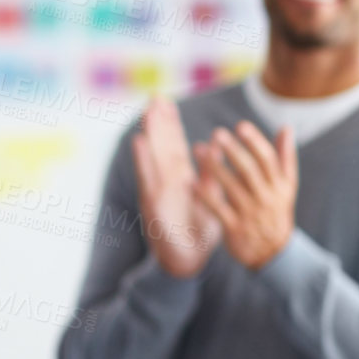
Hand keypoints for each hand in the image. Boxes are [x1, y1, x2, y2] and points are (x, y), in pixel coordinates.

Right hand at [132, 98, 221, 277]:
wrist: (188, 261)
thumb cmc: (198, 230)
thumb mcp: (210, 196)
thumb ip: (211, 172)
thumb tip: (218, 146)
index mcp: (180, 178)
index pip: (173, 145)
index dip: (170, 124)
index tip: (165, 102)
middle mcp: (166, 181)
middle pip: (160, 146)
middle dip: (157, 122)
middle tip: (153, 97)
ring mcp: (157, 191)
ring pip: (153, 156)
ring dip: (149, 133)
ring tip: (147, 112)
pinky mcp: (153, 203)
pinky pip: (148, 177)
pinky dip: (143, 159)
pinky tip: (139, 142)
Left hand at [193, 121, 297, 269]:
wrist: (273, 251)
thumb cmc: (276, 210)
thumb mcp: (287, 185)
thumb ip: (285, 157)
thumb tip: (286, 127)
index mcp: (280, 185)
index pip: (268, 160)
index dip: (255, 142)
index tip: (240, 126)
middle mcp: (266, 197)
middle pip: (249, 171)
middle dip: (233, 151)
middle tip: (217, 133)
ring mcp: (250, 213)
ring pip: (232, 187)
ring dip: (215, 168)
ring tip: (199, 150)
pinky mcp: (235, 228)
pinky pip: (219, 209)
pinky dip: (206, 196)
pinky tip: (192, 183)